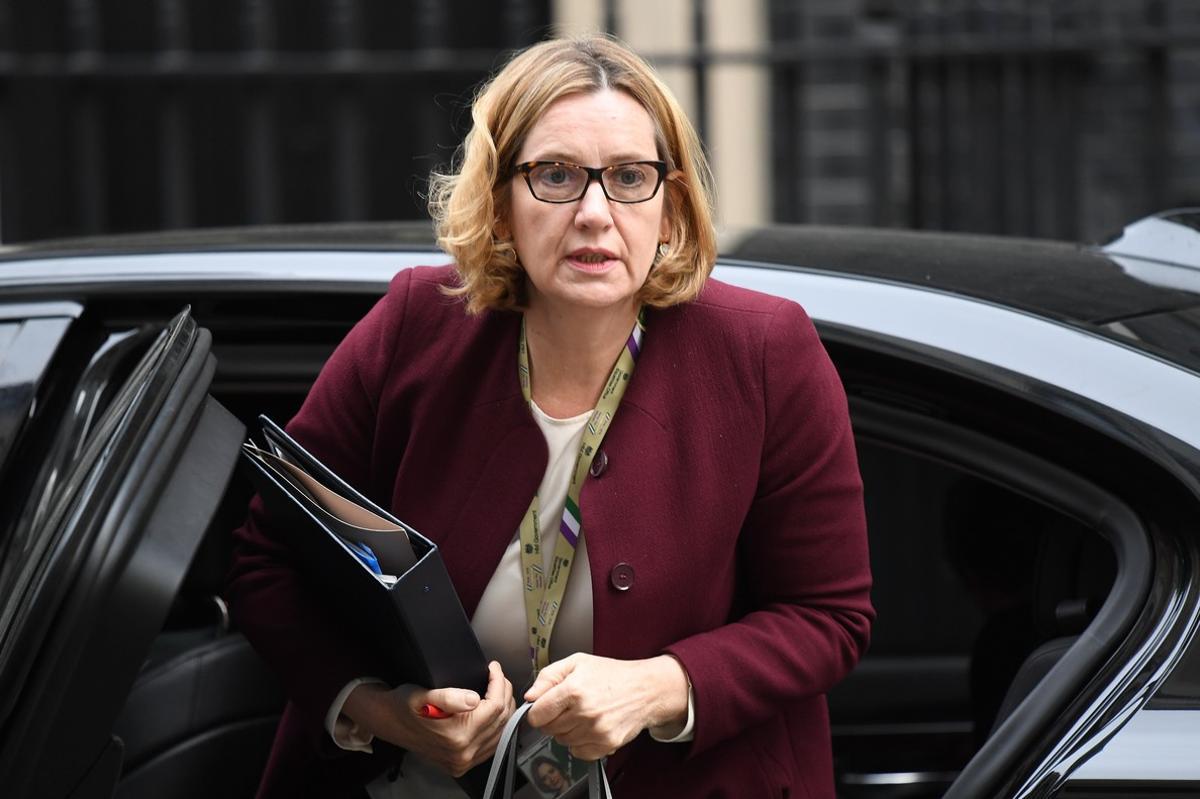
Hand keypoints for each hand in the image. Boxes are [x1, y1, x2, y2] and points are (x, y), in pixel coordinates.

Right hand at [342, 660, 514, 776]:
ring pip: (500, 732)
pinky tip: (494, 712)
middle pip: (501, 719)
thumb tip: (474, 699)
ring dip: (503, 709)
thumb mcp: (421, 695)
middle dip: (503, 692)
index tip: (493, 668)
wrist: (388, 722)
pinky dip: (498, 726)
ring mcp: (462, 761)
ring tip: (497, 689)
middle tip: (497, 676)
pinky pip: (492, 745)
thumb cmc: (403, 705)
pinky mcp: (461, 763)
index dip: (498, 683)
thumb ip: (448, 697)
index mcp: (456, 736)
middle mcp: (462, 753)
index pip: (494, 706)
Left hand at [524, 653, 689, 760]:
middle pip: (548, 729)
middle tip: (568, 707)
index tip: (545, 707)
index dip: (537, 711)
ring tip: (583, 715)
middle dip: (553, 719)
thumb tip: (530, 696)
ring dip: (567, 730)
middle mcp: (584, 712)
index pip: (537, 714)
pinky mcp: (606, 743)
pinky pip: (578, 752)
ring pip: (562, 741)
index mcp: (573, 689)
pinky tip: (590, 727)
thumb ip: (548, 676)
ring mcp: (596, 730)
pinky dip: (580, 743)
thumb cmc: (612, 674)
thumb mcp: (577, 663)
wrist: (645, 689)